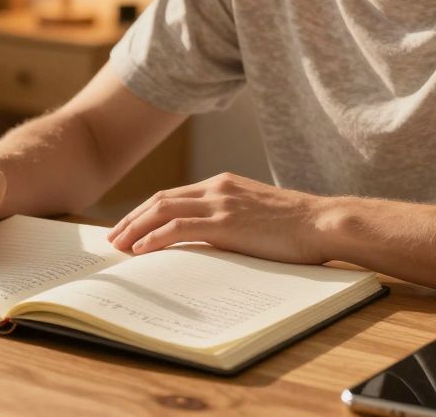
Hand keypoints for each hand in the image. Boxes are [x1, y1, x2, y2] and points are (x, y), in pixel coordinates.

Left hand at [106, 173, 331, 263]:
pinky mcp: (225, 223)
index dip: (145, 211)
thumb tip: (207, 239)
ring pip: (163, 211)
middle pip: (160, 200)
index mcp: (223, 183)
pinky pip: (179, 229)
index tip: (128, 227)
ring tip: (119, 247)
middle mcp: (217, 188)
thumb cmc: (296, 226)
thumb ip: (229, 218)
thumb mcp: (255, 214)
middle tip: (113, 239)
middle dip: (132, 219)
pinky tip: (142, 251)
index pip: (172, 195)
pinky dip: (155, 238)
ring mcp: (220, 203)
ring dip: (136, 229)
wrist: (322, 222)